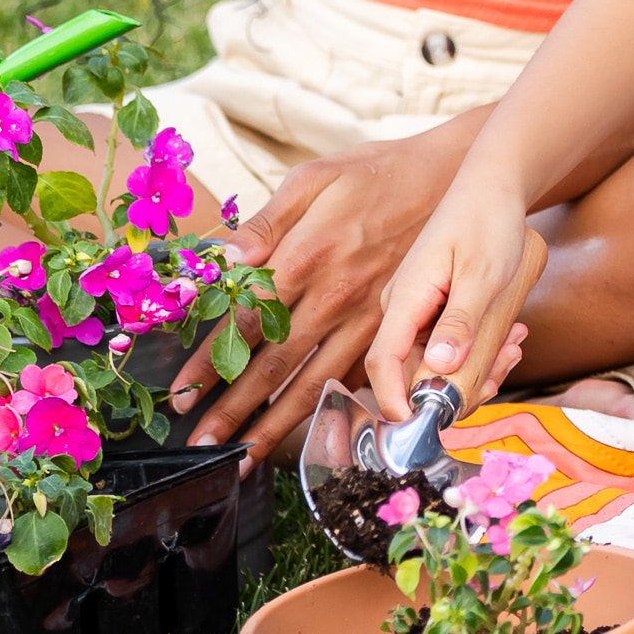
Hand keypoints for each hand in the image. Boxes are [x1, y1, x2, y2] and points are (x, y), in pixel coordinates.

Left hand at [173, 124, 477, 455]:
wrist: (453, 178)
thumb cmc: (376, 175)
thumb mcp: (315, 178)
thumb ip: (266, 220)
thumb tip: (223, 258)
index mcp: (307, 255)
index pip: (246, 324)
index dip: (209, 364)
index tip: (181, 396)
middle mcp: (336, 296)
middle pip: (274, 367)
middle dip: (233, 412)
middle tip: (203, 445)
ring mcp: (368, 318)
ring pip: (315, 383)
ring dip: (276, 426)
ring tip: (245, 458)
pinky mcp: (394, 329)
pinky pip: (357, 379)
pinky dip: (332, 411)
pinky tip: (309, 436)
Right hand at [365, 179, 554, 420]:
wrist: (493, 186)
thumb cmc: (488, 221)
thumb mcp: (483, 274)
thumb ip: (461, 322)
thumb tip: (439, 370)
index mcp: (404, 300)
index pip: (382, 364)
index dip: (397, 402)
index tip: (425, 426)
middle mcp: (402, 309)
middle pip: (413, 373)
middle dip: (457, 389)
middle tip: (501, 375)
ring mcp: (418, 311)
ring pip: (436, 364)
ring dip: (476, 370)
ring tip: (515, 347)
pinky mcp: (436, 310)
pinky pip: (449, 346)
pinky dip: (480, 351)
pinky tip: (513, 337)